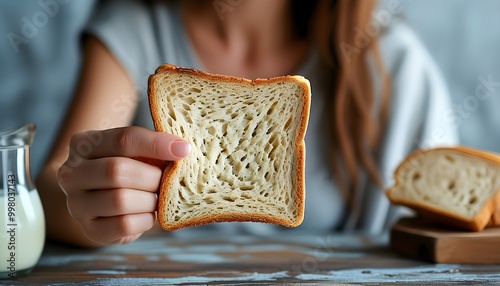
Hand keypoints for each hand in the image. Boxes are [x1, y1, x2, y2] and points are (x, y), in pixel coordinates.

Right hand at [57, 126, 190, 244]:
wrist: (111, 201)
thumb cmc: (130, 168)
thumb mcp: (136, 151)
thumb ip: (154, 146)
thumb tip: (181, 149)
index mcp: (83, 144)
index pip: (122, 139)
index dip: (156, 144)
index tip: (183, 149)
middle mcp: (71, 173)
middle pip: (117, 170)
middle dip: (152, 176)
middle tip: (166, 180)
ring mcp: (76, 204)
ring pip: (120, 200)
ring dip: (150, 199)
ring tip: (157, 197)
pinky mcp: (89, 230)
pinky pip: (124, 225)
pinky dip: (146, 219)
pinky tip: (149, 213)